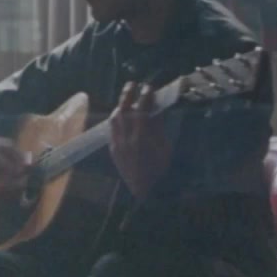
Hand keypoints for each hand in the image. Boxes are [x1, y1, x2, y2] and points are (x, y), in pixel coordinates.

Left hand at [109, 82, 171, 200]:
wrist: (146, 192)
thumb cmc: (160, 170)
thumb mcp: (165, 148)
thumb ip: (158, 128)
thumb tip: (156, 109)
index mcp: (141, 137)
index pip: (141, 110)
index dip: (145, 96)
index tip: (149, 87)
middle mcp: (126, 138)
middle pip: (123, 110)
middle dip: (127, 95)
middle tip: (133, 84)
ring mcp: (117, 144)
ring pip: (114, 119)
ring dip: (121, 106)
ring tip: (127, 100)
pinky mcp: (113, 150)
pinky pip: (112, 129)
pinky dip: (117, 120)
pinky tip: (122, 117)